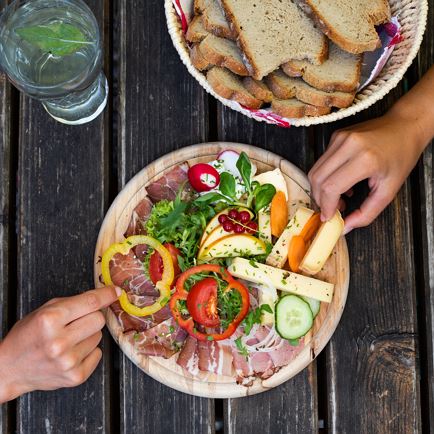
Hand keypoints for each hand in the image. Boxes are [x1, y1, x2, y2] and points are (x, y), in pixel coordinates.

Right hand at [0, 286, 120, 402]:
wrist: (10, 368)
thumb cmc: (28, 336)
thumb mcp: (44, 311)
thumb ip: (73, 303)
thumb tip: (106, 295)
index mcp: (50, 320)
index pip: (90, 303)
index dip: (107, 295)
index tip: (116, 291)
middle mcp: (59, 342)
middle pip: (99, 319)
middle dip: (91, 318)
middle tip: (76, 323)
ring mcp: (68, 361)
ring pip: (99, 336)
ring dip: (88, 336)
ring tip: (68, 340)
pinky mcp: (75, 376)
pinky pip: (98, 354)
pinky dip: (88, 352)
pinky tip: (71, 353)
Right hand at [308, 112, 427, 232]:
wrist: (405, 126)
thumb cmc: (401, 156)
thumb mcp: (389, 190)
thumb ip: (367, 213)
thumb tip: (346, 226)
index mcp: (365, 159)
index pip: (331, 187)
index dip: (326, 206)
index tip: (328, 217)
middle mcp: (349, 145)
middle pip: (317, 178)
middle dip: (320, 199)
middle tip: (331, 210)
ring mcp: (340, 138)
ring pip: (315, 170)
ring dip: (321, 189)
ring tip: (338, 197)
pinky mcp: (336, 136)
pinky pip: (322, 161)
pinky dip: (326, 176)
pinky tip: (342, 182)